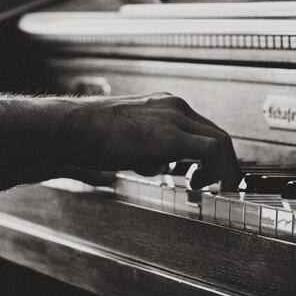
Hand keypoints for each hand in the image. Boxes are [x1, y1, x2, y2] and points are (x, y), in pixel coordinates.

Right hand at [53, 93, 240, 190]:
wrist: (69, 128)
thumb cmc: (88, 136)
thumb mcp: (127, 141)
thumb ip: (147, 151)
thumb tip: (157, 167)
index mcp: (162, 105)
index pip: (201, 128)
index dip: (211, 154)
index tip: (211, 173)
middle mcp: (172, 107)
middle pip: (217, 134)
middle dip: (226, 163)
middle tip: (225, 186)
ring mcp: (173, 118)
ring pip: (221, 141)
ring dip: (224, 169)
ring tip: (216, 190)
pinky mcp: (171, 136)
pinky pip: (212, 151)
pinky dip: (215, 170)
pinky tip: (197, 185)